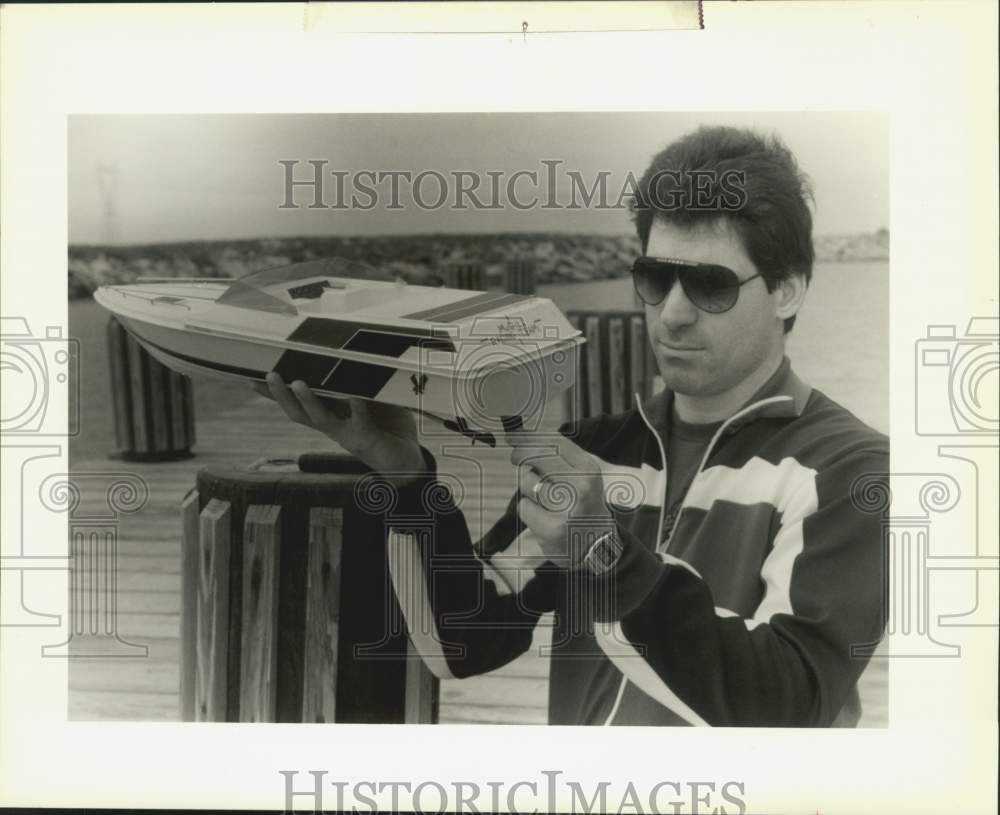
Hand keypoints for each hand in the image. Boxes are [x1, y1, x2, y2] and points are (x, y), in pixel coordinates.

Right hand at [254, 373, 427, 484]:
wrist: (407, 460)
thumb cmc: (387, 426)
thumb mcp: (370, 400)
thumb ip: (359, 383)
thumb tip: (348, 354)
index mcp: (330, 416)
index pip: (297, 404)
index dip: (275, 394)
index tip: (251, 379)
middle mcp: (333, 426)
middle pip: (299, 413)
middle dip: (281, 395)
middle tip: (267, 376)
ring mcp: (347, 434)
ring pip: (322, 419)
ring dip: (309, 401)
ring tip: (297, 383)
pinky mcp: (367, 438)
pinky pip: (360, 421)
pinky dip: (356, 408)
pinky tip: (353, 396)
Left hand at [507, 431, 614, 568]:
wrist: (599, 546)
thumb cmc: (584, 504)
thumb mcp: (582, 475)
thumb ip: (557, 457)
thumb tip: (520, 438)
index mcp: (588, 469)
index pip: (554, 442)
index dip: (529, 436)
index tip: (515, 435)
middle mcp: (579, 486)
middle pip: (537, 457)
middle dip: (520, 454)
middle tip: (515, 456)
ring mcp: (565, 508)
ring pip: (527, 482)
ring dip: (528, 488)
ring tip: (543, 498)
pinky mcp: (551, 528)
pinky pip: (524, 507)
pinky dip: (528, 510)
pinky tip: (542, 516)